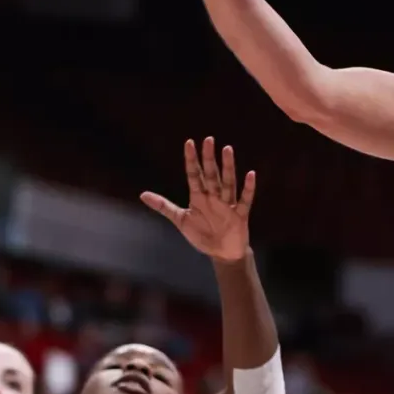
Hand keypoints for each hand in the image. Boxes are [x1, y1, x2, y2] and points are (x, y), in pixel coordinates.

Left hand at [141, 137, 255, 262]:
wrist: (221, 253)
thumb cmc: (202, 234)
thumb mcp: (181, 219)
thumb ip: (164, 206)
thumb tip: (142, 194)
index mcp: (199, 197)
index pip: (194, 175)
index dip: (191, 160)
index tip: (189, 142)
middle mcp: (214, 197)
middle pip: (211, 174)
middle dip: (209, 158)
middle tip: (209, 139)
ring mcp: (227, 205)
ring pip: (227, 182)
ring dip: (228, 167)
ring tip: (227, 149)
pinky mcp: (240, 215)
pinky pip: (245, 200)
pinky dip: (248, 188)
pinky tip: (251, 174)